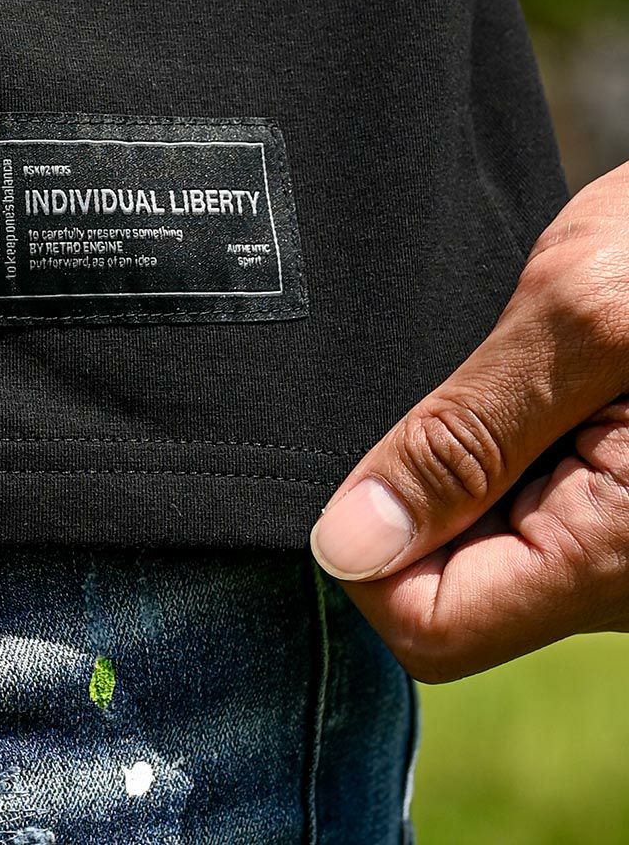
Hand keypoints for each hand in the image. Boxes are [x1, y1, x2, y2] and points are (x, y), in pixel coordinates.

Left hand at [309, 162, 628, 682]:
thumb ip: (461, 436)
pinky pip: (524, 507)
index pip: (431, 626)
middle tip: (462, 390)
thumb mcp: (580, 320)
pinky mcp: (623, 505)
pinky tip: (525, 386)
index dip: (368, 552)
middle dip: (424, 496)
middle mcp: (626, 577)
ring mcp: (625, 544)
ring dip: (464, 464)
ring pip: (483, 546)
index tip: (363, 464)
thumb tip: (346, 544)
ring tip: (512, 376)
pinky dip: (500, 449)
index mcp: (617, 557)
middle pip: (452, 589)